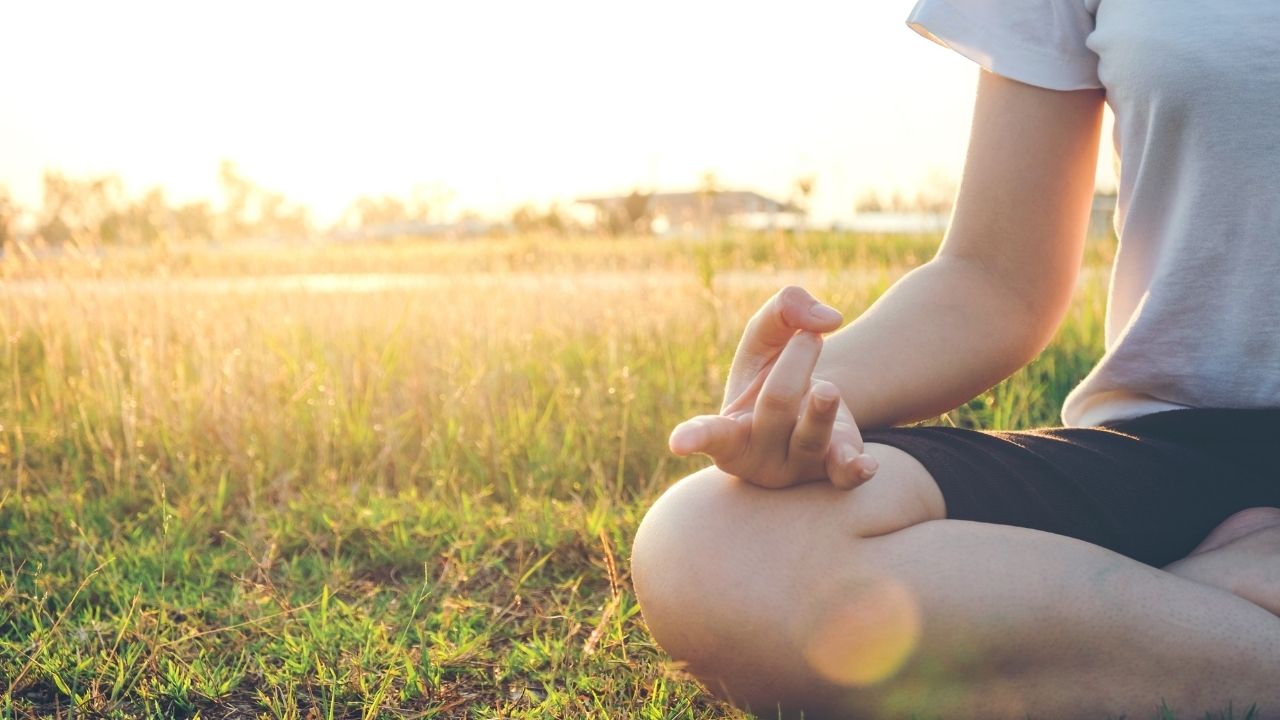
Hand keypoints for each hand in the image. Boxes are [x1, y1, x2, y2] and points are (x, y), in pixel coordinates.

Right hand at [668, 287, 879, 488]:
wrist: (806, 414)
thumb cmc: (772, 377)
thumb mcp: (765, 339)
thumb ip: (782, 310)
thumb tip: (825, 320)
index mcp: (728, 428)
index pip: (708, 433)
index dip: (694, 436)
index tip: (679, 442)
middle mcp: (756, 455)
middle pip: (775, 406)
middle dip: (796, 363)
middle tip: (810, 337)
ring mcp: (794, 468)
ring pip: (811, 436)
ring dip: (823, 405)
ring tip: (829, 387)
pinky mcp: (830, 473)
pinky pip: (843, 475)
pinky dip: (854, 469)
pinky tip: (866, 465)